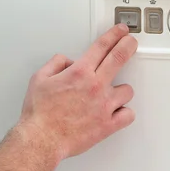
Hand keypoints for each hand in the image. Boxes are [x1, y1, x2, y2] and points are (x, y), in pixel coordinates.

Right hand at [20, 24, 137, 160]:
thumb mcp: (39, 78)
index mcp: (79, 72)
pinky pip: (127, 115)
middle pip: (119, 58)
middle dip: (128, 45)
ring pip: (127, 90)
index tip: (120, 31)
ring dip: (121, 89)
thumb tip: (67, 61)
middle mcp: (95, 86)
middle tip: (131, 42)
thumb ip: (56, 64)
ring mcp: (104, 106)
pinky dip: (124, 112)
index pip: (102, 46)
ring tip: (114, 91)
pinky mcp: (107, 125)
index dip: (114, 35)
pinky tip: (118, 111)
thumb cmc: (40, 113)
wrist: (41, 139)